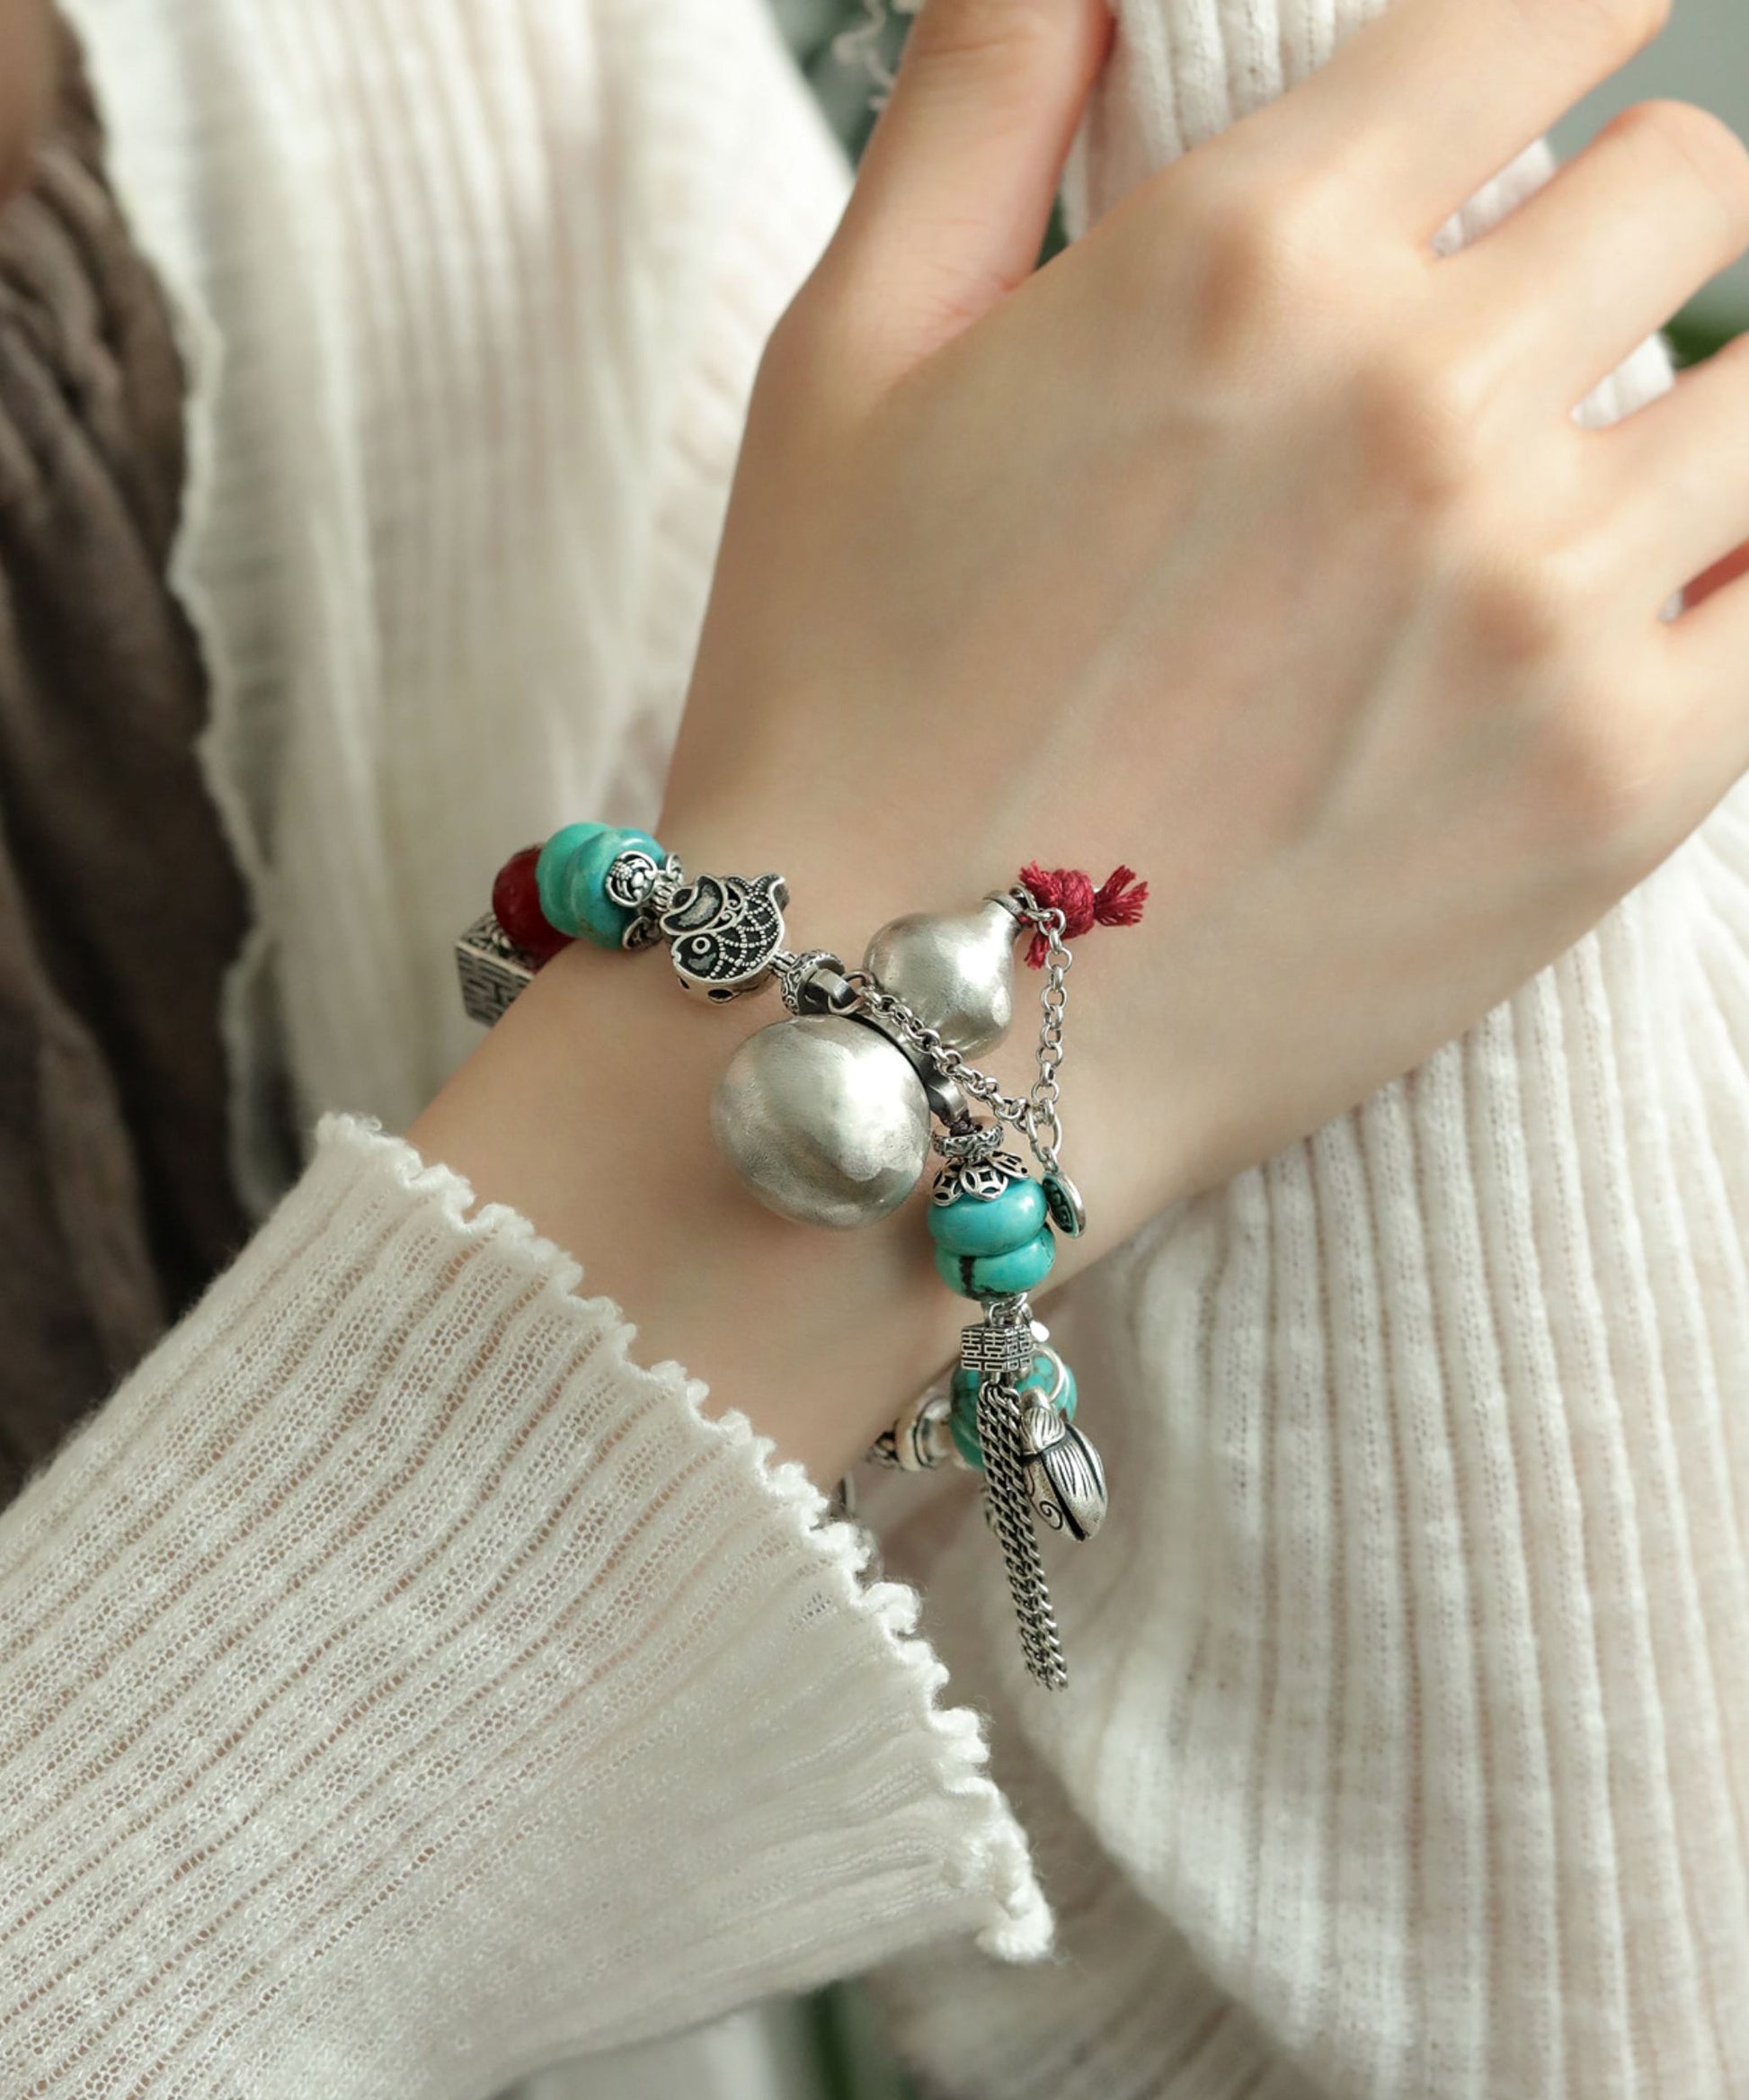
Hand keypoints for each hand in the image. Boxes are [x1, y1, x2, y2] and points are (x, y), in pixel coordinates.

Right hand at [664, 0, 1748, 1263]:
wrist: (895, 1039)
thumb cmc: (840, 703)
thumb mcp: (847, 360)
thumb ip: (988, 89)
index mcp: (1250, 256)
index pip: (1556, 4)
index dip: (1553, 34)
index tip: (1527, 99)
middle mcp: (1428, 403)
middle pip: (1692, 185)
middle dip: (1608, 231)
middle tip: (1507, 334)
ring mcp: (1542, 609)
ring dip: (1679, 409)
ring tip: (1553, 495)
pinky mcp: (1614, 793)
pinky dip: (1728, 577)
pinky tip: (1622, 606)